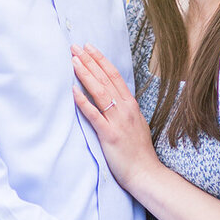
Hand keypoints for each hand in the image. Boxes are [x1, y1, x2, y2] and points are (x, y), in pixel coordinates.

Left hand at [71, 43, 161, 187]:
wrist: (145, 172)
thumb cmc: (138, 151)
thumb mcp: (135, 123)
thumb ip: (124, 110)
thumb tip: (112, 98)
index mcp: (131, 104)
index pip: (114, 75)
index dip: (100, 60)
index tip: (88, 47)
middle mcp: (125, 109)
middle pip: (105, 79)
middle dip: (89, 61)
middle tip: (75, 47)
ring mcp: (118, 121)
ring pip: (100, 92)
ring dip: (86, 75)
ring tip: (73, 61)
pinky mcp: (110, 135)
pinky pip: (95, 115)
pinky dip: (83, 102)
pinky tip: (73, 91)